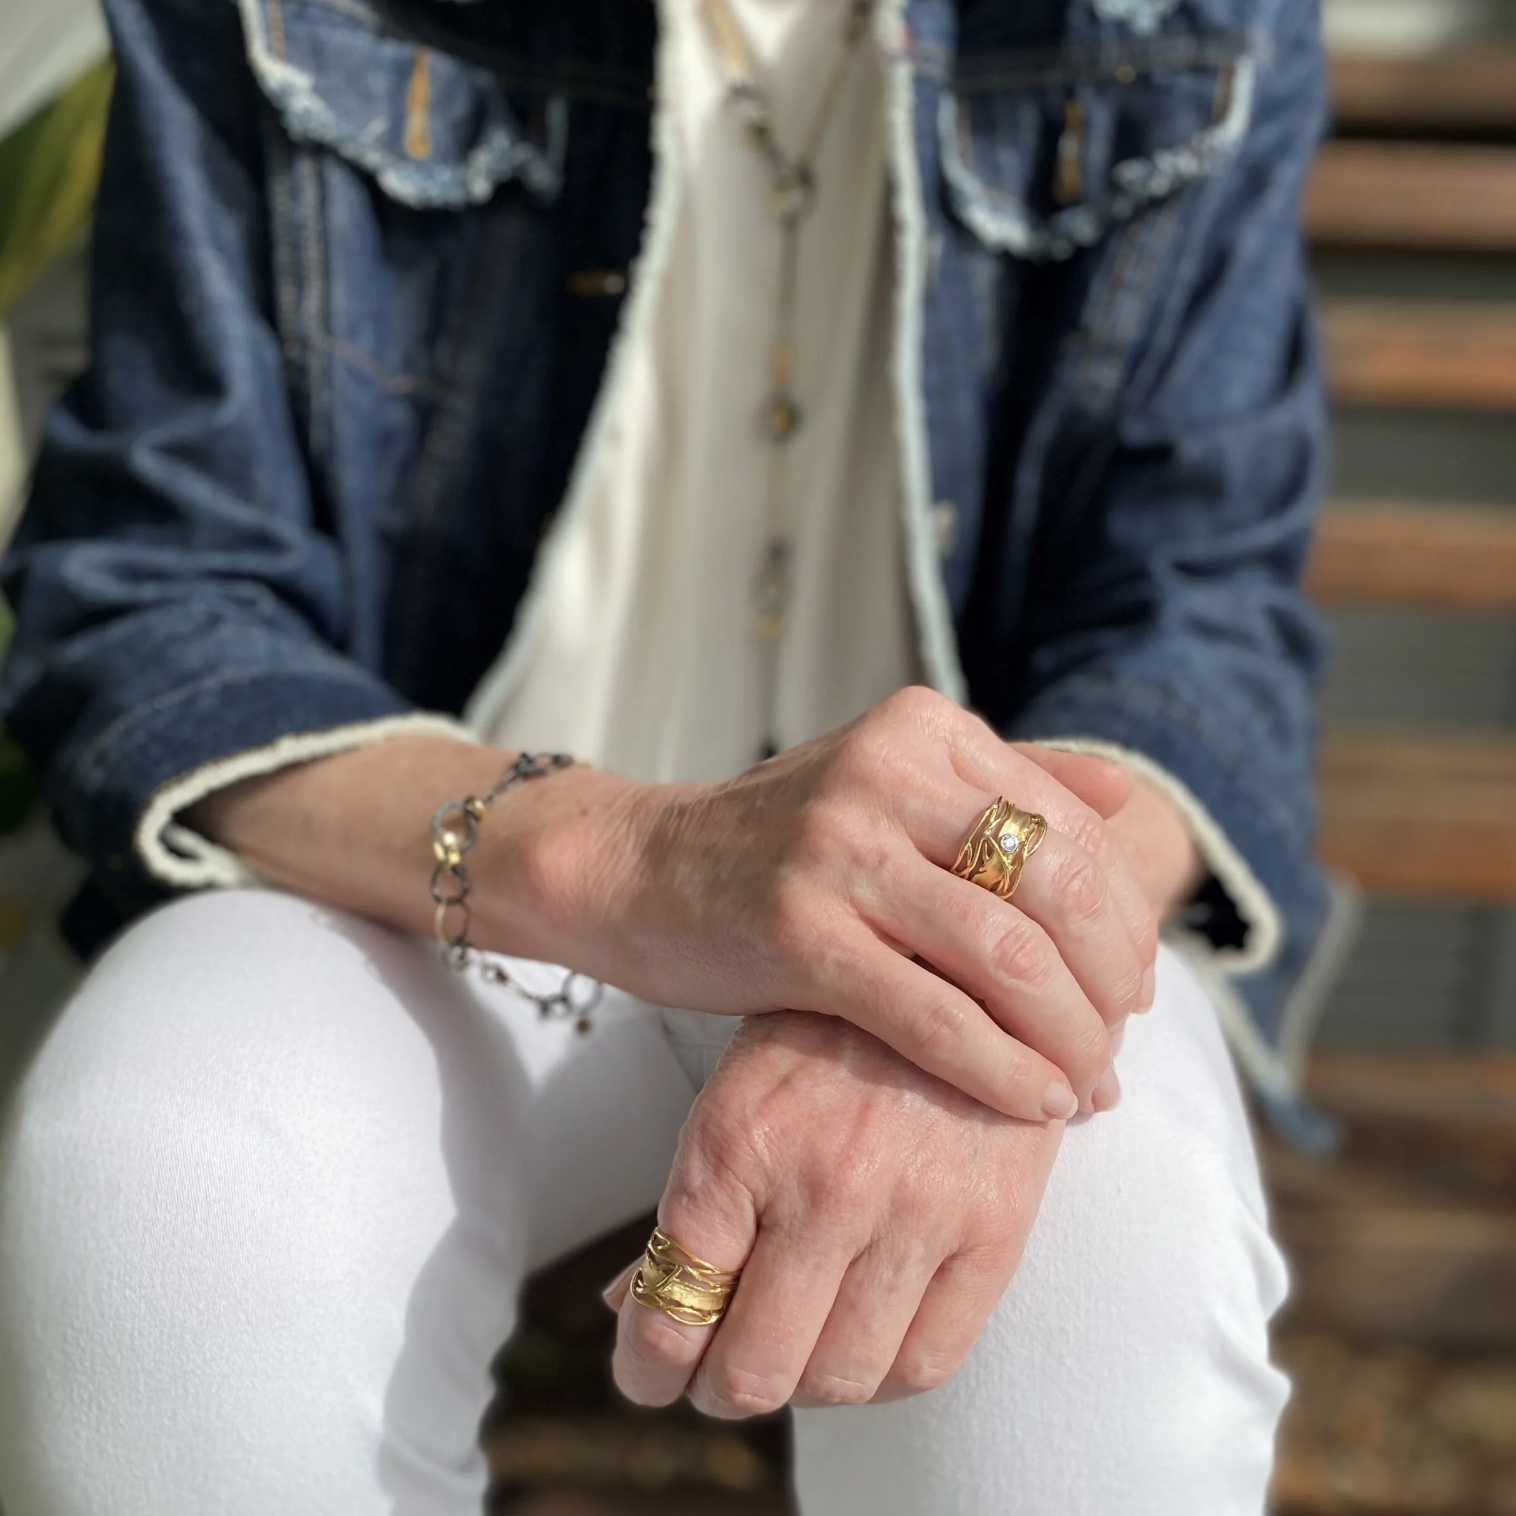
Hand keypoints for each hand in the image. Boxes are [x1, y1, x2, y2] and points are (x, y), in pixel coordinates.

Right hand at [499, 687, 1156, 1118]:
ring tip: (1089, 1086)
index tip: (1136, 985)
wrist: (639, 869)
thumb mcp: (887, 781)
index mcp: (924, 730)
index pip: (1072, 827)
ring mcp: (838, 848)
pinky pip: (932, 1014)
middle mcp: (887, 771)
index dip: (1127, 916)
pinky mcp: (799, 930)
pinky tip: (1034, 1103)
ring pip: (1007, 954)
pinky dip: (999, 1068)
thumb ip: (1006, 780)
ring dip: (1070, 1034)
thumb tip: (1132, 806)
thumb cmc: (779, 838)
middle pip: (1059, 886)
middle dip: (1113, 981)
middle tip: (1121, 1043)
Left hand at [606, 1011, 1062, 1413]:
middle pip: (755, 1370)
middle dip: (719, 1387)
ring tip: (794, 1351)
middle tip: (718, 1372)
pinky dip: (883, 1377)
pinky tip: (863, 1341)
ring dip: (802, 1386)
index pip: (671, 1314)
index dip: (647, 1370)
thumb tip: (627, 1307)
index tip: (651, 1376)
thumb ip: (689, 1206)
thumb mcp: (735, 1092)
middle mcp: (824, 1181)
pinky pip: (927, 1362)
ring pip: (840, 1379)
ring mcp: (915, 1208)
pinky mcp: (992, 1226)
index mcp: (739, 1140)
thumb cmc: (825, 1035)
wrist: (954, 969)